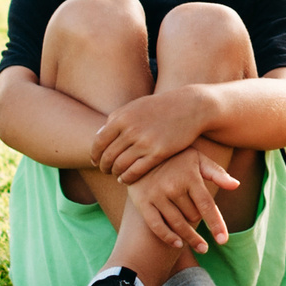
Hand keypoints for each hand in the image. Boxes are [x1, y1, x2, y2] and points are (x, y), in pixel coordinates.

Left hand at [91, 87, 210, 183]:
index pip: (99, 142)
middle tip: (106, 170)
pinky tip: (127, 178)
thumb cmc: (160, 107)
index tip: (95, 162)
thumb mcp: (135, 107)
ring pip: (120, 166)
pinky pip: (136, 171)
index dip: (95, 155)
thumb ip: (116, 119)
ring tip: (117, 175)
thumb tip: (98, 135)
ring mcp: (145, 142)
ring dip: (115, 173)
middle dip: (104, 166)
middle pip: (108, 156)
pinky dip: (127, 178)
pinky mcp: (158, 153)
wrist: (190, 107)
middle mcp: (131, 130)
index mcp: (122, 117)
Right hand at [126, 149, 240, 253]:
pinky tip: (178, 244)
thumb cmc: (177, 157)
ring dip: (190, 237)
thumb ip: (217, 173)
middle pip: (192, 215)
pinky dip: (168, 237)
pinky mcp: (142, 202)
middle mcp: (173, 186)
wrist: (143, 150)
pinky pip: (157, 226)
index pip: (207, 205)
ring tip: (202, 247)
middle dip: (198, 219)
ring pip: (177, 223)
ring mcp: (156, 195)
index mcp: (189, 176)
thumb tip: (236, 185)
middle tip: (199, 217)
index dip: (216, 224)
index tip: (223, 240)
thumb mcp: (198, 159)